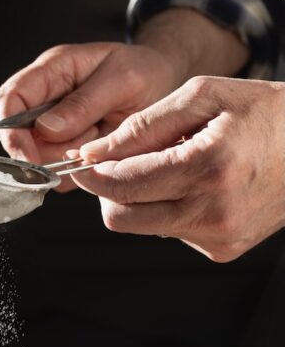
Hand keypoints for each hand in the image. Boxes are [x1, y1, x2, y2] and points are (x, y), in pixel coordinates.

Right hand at [0, 42, 183, 190]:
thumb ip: (85, 103)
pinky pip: (57, 172)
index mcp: (51, 72)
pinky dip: (76, 171)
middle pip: (16, 137)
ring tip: (98, 140)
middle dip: (44, 153)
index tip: (31, 158)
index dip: (11, 134)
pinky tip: (97, 152)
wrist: (162, 85)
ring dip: (65, 161)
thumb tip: (47, 128)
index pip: (8, 102)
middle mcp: (44, 100)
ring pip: (37, 159)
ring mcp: (51, 127)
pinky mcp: (63, 150)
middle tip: (82, 147)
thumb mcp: (123, 79)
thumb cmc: (144, 72)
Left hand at [72, 76, 284, 261]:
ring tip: (173, 167)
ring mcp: (218, 237)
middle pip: (121, 218)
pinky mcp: (222, 250)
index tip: (81, 163)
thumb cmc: (264, 113)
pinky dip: (170, 210)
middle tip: (113, 168)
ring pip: (144, 227)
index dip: (92, 175)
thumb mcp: (204, 96)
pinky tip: (197, 187)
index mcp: (208, 167)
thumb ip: (143, 126)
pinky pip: (171, 233)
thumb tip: (94, 154)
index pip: (123, 184)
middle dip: (107, 193)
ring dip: (141, 199)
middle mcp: (212, 211)